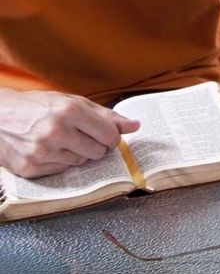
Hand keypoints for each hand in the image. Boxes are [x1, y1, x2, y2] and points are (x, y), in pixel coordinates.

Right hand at [0, 90, 140, 177]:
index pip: (110, 135)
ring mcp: (41, 152)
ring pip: (80, 163)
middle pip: (98, 152)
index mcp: (70, 111)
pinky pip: (62, 171)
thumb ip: (106, 116)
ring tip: (61, 141)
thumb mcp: (73, 102)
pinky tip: (48, 150)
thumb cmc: (38, 107)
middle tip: (81, 136)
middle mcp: (56, 132)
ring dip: (76, 154)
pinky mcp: (30, 168)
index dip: (111, 136)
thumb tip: (135, 125)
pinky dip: (59, 162)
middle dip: (95, 146)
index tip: (104, 134)